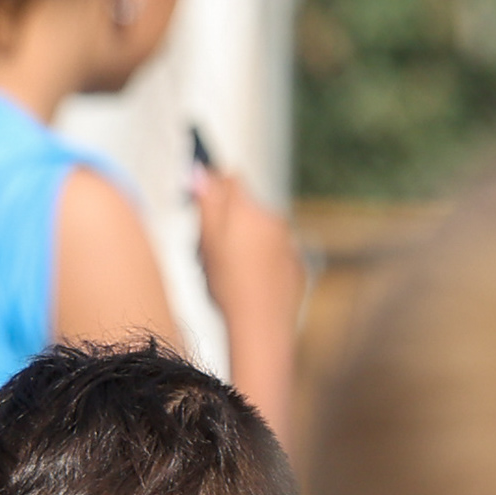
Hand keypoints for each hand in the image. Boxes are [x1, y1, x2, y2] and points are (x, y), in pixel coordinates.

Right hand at [192, 161, 303, 333]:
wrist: (262, 322)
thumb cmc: (231, 285)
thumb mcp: (207, 243)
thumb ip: (206, 204)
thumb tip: (201, 171)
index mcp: (249, 210)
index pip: (231, 180)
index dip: (213, 187)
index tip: (200, 201)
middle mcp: (273, 219)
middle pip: (244, 209)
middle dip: (226, 223)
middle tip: (208, 253)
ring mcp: (287, 242)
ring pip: (258, 233)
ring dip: (243, 244)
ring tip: (226, 274)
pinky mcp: (294, 264)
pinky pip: (272, 255)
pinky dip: (259, 263)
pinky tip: (246, 284)